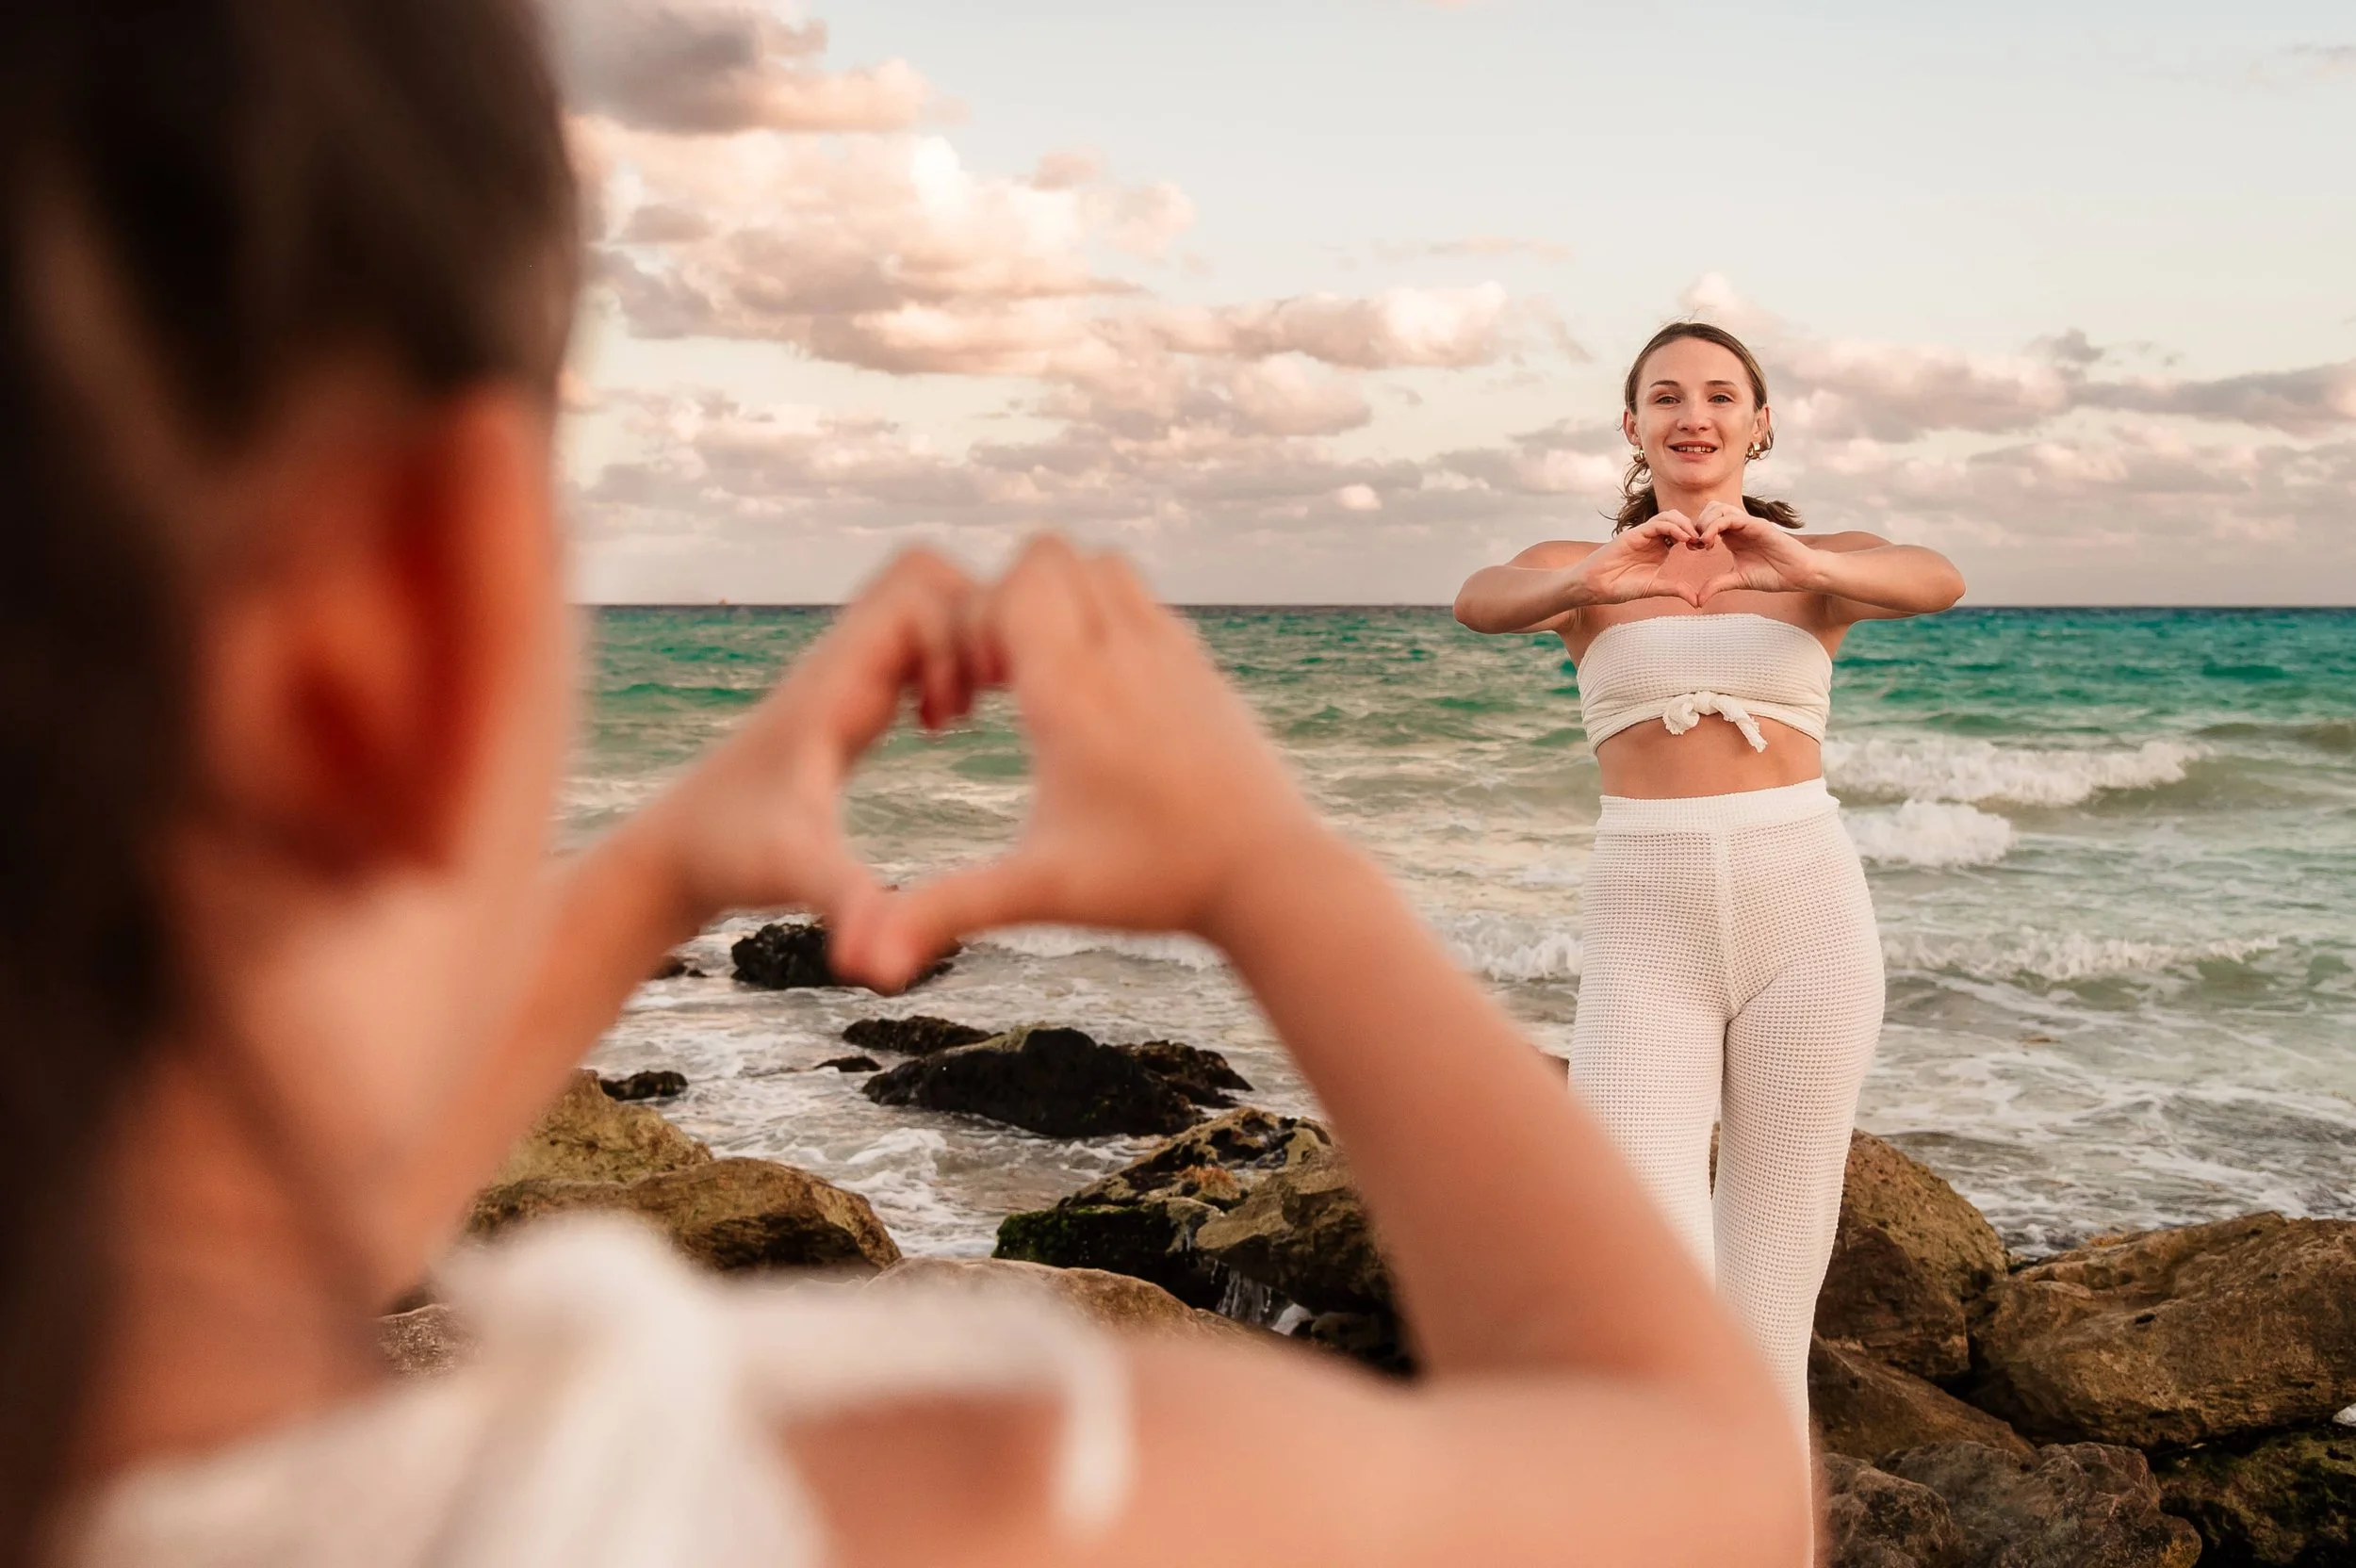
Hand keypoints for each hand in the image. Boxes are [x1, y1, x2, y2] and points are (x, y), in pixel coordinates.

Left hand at [638, 548, 979, 928]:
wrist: (669, 853)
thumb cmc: (727, 856)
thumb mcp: (796, 873)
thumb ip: (844, 902)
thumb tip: (882, 965)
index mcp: (834, 677)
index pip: (920, 589)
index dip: (966, 633)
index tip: (967, 711)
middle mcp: (838, 660)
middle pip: (927, 574)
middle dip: (977, 621)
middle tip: (984, 700)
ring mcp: (841, 673)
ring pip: (922, 601)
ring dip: (963, 640)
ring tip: (964, 714)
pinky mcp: (845, 696)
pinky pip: (911, 640)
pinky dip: (944, 663)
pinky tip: (941, 728)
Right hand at [832, 537, 1328, 989]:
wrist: (1273, 878)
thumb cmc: (1152, 884)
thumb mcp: (1037, 894)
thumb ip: (943, 912)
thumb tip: (860, 963)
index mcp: (1073, 689)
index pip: (1011, 582)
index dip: (973, 620)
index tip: (975, 692)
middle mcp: (1125, 652)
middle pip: (1053, 553)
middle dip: (1013, 596)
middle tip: (1006, 678)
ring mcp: (1173, 652)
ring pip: (1106, 566)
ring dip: (1066, 601)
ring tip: (1050, 684)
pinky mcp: (1205, 668)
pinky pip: (1148, 603)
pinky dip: (1113, 624)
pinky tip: (1105, 705)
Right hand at [1576, 513, 1712, 607]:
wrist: (1594, 586)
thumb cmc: (1618, 587)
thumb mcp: (1653, 588)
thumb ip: (1674, 589)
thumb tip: (1697, 601)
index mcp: (1659, 549)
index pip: (1682, 533)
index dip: (1696, 537)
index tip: (1706, 548)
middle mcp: (1652, 538)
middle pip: (1679, 520)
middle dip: (1694, 527)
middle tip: (1704, 542)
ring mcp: (1643, 534)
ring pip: (1669, 516)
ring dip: (1685, 525)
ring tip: (1694, 539)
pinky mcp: (1634, 534)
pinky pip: (1657, 523)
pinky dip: (1672, 527)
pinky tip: (1682, 539)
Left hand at [1693, 503, 1823, 598]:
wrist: (1799, 574)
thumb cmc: (1773, 574)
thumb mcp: (1738, 580)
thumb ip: (1717, 585)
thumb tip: (1697, 600)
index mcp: (1733, 536)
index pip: (1707, 522)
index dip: (1694, 532)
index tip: (1690, 548)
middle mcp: (1739, 526)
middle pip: (1709, 509)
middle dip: (1696, 524)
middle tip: (1694, 544)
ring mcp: (1748, 523)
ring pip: (1718, 508)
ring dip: (1704, 522)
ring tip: (1701, 543)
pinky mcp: (1757, 525)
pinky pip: (1731, 517)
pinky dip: (1714, 526)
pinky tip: (1709, 541)